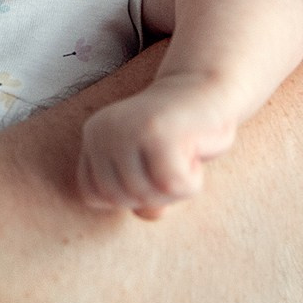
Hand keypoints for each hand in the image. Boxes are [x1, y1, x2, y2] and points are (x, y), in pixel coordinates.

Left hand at [75, 71, 244, 218]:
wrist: (209, 89)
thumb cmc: (179, 135)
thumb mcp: (150, 169)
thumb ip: (142, 196)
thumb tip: (148, 213)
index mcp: (93, 135)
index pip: (94, 195)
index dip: (126, 195)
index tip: (149, 169)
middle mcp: (103, 130)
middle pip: (120, 198)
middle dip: (154, 195)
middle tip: (173, 162)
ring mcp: (128, 129)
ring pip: (146, 195)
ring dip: (175, 189)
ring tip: (183, 154)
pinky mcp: (157, 132)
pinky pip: (173, 186)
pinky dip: (191, 182)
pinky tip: (194, 152)